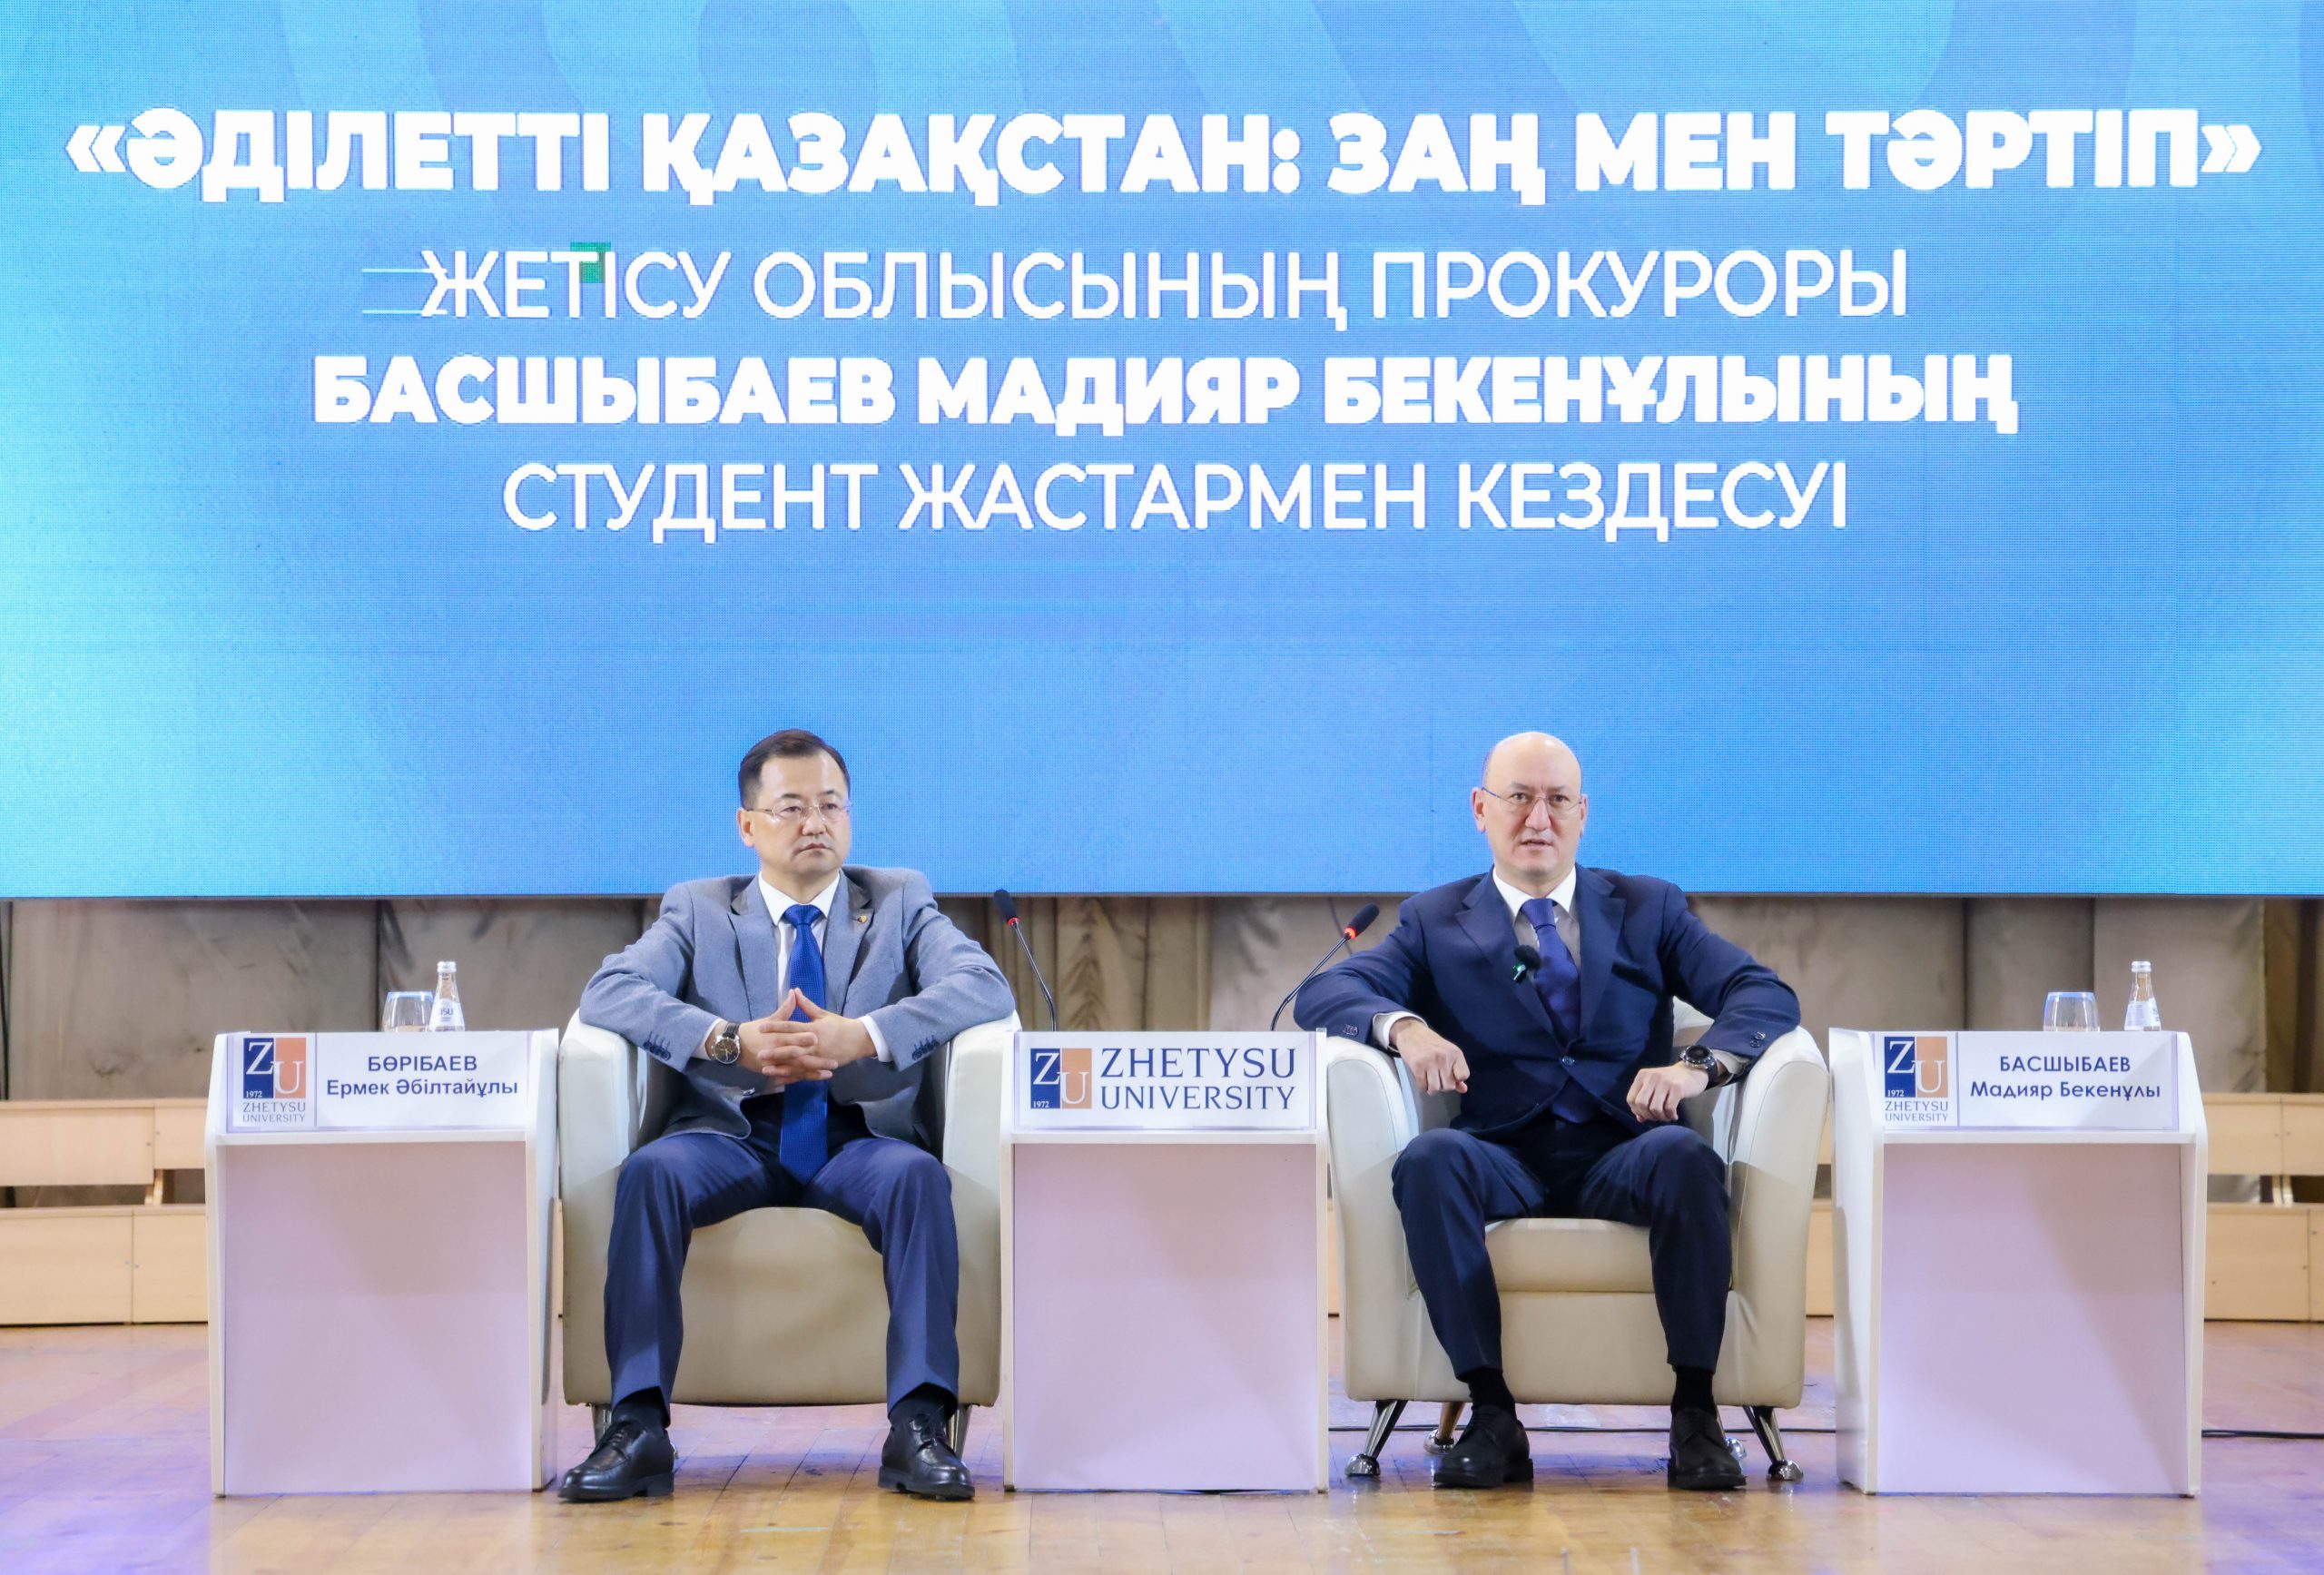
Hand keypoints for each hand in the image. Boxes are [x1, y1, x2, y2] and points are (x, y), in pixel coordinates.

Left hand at [738, 989, 875, 1085]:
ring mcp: (817, 1056)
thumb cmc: (840, 1025)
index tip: (761, 1028)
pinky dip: (792, 1077)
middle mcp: (814, 1044)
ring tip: (765, 1069)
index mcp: (813, 1028)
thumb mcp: (823, 1014)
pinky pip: (804, 1073)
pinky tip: (780, 1079)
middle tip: (759, 1052)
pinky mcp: (821, 1066)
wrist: (859, 1040)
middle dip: (775, 1051)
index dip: (776, 1027)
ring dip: (781, 1067)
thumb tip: (794, 990)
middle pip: (791, 1047)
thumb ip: (807, 1005)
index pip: (791, 1027)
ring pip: (796, 1063)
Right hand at [1390, 1018, 1468, 1094]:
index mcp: (1455, 1053)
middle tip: (1437, 1080)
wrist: (1411, 1031)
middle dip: (1442, 1087)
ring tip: (1429, 1082)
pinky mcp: (1417, 1065)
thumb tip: (1463, 1090)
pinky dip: (1421, 1086)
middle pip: (1449, 1086)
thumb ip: (1457, 1071)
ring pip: (1435, 1088)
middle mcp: (1445, 1057)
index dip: (1456, 1080)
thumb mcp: (1448, 1053)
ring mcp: (1430, 1061)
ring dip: (1431, 1089)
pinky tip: (1421, 1079)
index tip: (1449, 1076)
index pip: (1463, 1076)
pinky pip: (1422, 1086)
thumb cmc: (1431, 1043)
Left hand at [1628, 1062, 1708, 1123]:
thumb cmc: (1669, 1081)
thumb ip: (1644, 1101)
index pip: (1630, 1099)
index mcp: (1642, 1076)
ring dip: (1660, 1117)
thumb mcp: (1654, 1087)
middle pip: (1641, 1103)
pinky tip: (1674, 1116)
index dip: (1637, 1111)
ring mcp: (1664, 1081)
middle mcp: (1651, 1077)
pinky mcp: (1677, 1088)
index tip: (1646, 1114)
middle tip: (1657, 1117)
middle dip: (1648, 1115)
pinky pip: (1669, 1108)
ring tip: (1666, 1117)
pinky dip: (1670, 1116)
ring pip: (1655, 1108)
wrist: (1691, 1071)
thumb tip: (1639, 1119)